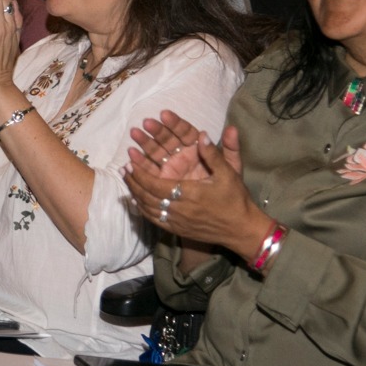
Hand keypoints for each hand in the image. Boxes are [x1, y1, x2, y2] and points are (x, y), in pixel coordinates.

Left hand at [125, 118, 271, 261]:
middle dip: (133, 183)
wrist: (241, 230)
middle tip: (124, 170)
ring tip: (127, 182)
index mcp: (189, 194)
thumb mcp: (228, 173)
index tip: (130, 163)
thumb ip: (213, 154)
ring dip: (135, 195)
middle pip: (147, 197)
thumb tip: (202, 134)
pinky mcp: (179, 231)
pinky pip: (155, 221)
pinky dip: (143, 210)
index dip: (140, 175)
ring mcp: (178, 223)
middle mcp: (180, 210)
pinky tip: (138, 201)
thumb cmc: (236, 200)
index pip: (155, 185)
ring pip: (148, 210)